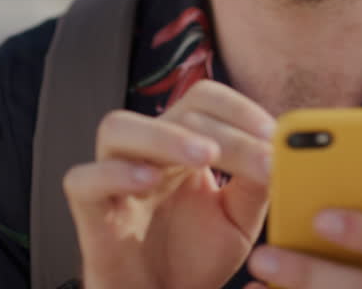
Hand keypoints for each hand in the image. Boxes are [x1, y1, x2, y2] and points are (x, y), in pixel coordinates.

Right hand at [63, 80, 275, 288]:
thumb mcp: (239, 221)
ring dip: (164, 135)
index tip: (274, 135)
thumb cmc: (195, 261)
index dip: (239, 108)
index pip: (205, 100)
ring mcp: (115, 179)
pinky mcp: (90, 212)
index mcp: (183, 147)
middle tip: (258, 159)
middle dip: (223, 131)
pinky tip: (148, 180)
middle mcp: (148, 153)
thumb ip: (256, 185)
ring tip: (204, 156)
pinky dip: (113, 173)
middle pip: (174, 110)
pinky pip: (83, 179)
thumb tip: (278, 149)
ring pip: (118, 127)